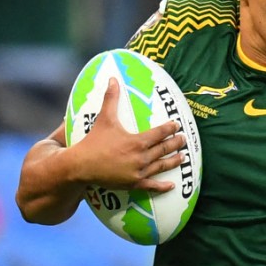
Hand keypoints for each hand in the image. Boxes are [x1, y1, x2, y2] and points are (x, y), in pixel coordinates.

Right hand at [69, 78, 186, 192]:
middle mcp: (141, 157)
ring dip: (174, 161)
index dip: (170, 129)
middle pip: (164, 149)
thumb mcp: (104, 118)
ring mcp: (139, 172)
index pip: (159, 133)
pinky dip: (162, 186)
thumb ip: (111, 98)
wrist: (82, 165)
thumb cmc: (94, 141)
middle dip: (175, 143)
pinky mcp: (134, 184)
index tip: (176, 125)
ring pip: (161, 166)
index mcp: (137, 141)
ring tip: (183, 157)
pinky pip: (152, 186)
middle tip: (183, 139)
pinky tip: (171, 185)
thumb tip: (112, 79)